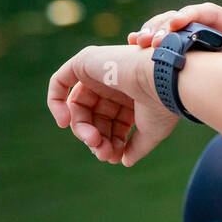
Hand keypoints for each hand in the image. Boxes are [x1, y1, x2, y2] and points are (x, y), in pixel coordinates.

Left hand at [46, 44, 177, 166]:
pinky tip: (64, 122)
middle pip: (93, 116)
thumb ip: (136, 146)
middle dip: (95, 137)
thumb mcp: (151, 132)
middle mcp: (115, 82)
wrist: (165, 79)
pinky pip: (59, 81)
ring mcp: (100, 70)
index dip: (110, 142)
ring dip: (82, 128)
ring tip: (93, 141)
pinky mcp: (86, 61)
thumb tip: (124, 161)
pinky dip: (56, 102)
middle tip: (102, 152)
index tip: (114, 157)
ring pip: (78, 106)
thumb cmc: (163, 103)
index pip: (111, 122)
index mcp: (131, 95)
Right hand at [128, 1, 221, 58]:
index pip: (211, 13)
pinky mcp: (185, 50)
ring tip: (139, 42)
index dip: (191, 14)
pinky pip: (164, 39)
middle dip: (166, 24)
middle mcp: (216, 29)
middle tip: (151, 40)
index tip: (174, 23)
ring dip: (153, 31)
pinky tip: (134, 42)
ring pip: (171, 25)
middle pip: (186, 16)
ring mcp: (198, 38)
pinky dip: (149, 38)